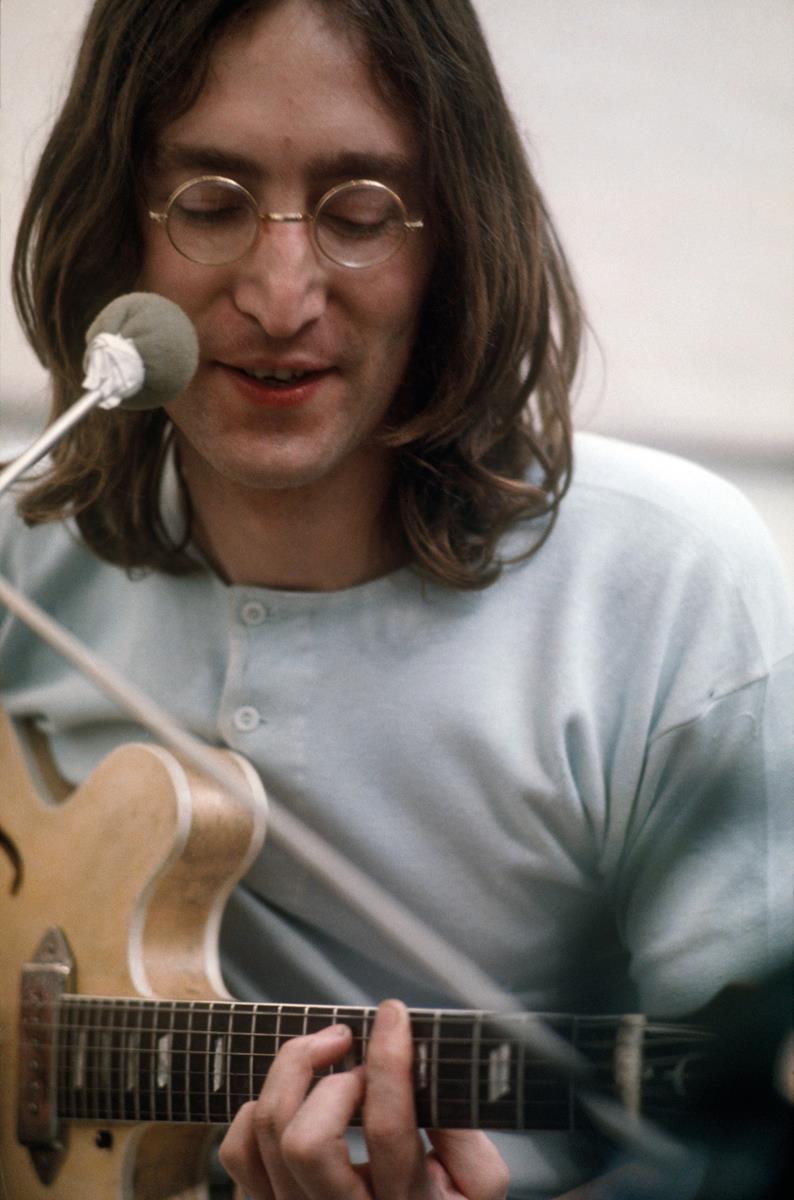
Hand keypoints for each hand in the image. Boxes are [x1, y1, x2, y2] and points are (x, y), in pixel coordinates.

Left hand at [219, 999, 509, 1199]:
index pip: (387, 1128)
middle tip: (355, 1051)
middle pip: (306, 1140)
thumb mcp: (479, 1190)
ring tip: (326, 1050)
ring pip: (267, 1134)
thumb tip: (429, 1083)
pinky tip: (295, 1094)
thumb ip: (467, 1142)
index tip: (394, 1015)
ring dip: (294, 1072)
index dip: (390, 1059)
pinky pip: (239, 1152)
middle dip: (333, 1080)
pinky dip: (257, 1107)